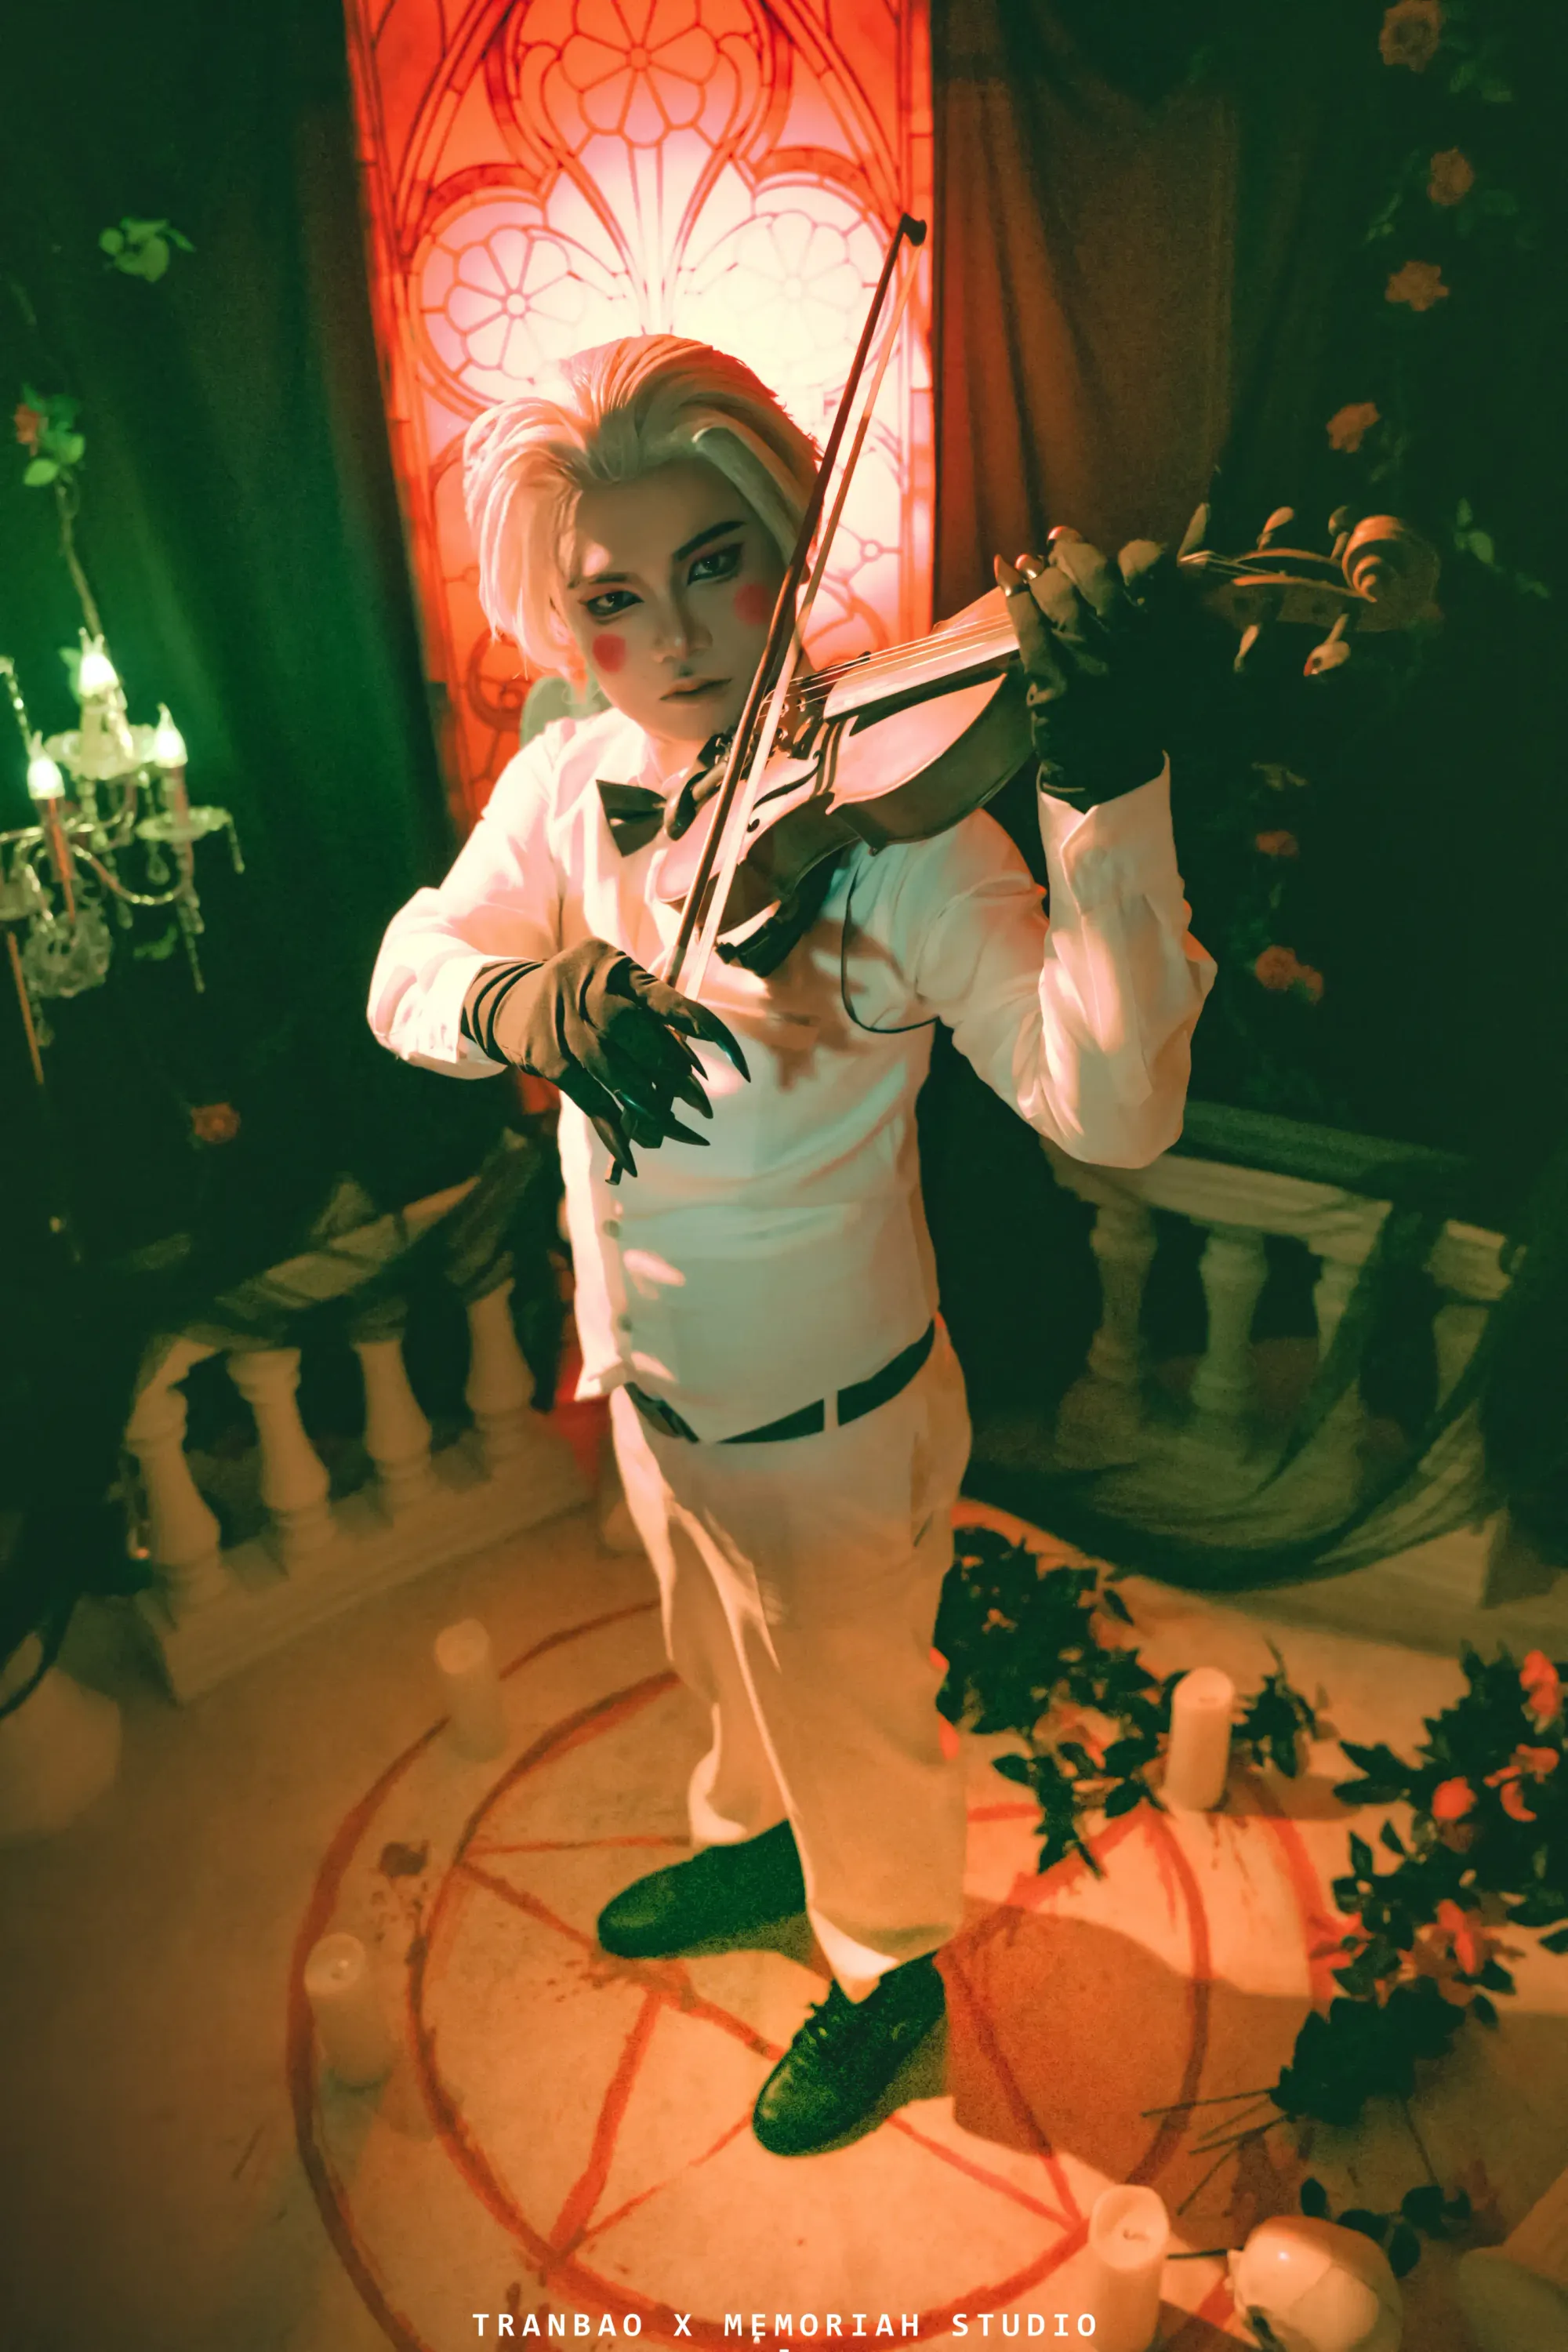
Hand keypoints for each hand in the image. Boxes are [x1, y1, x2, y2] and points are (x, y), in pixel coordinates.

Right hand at [468, 939, 748, 1178]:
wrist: (508, 1001)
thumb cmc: (581, 995)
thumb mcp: (613, 983)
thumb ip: (651, 1013)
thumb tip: (692, 1073)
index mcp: (615, 968)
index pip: (669, 1001)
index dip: (707, 1032)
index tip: (740, 1065)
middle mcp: (587, 990)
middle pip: (635, 1034)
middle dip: (671, 1073)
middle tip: (702, 1105)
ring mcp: (562, 1023)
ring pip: (610, 1069)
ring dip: (644, 1103)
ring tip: (670, 1126)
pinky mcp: (546, 1057)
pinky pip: (586, 1097)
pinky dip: (611, 1129)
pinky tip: (632, 1156)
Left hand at [996, 525, 1188, 807]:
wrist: (1108, 770)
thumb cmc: (1130, 710)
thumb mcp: (1153, 658)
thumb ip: (1141, 613)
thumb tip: (1109, 560)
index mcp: (1158, 633)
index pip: (1144, 565)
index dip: (1109, 546)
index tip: (1079, 540)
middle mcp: (1128, 645)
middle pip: (1092, 575)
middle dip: (1067, 554)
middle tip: (1051, 549)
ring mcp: (1091, 665)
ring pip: (1058, 599)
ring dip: (1037, 576)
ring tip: (1026, 566)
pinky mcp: (1057, 686)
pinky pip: (1030, 631)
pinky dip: (1015, 602)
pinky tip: (1006, 583)